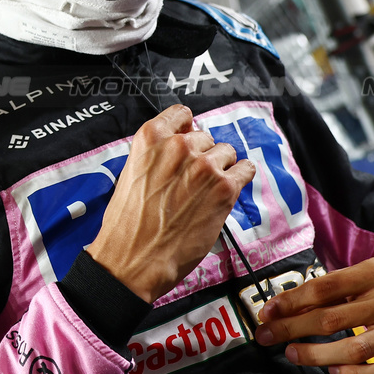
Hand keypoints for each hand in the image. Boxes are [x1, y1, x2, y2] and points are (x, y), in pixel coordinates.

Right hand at [85, 104, 255, 302]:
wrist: (134, 259)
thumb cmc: (128, 225)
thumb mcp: (132, 174)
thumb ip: (157, 155)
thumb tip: (181, 147)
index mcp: (151, 138)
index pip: (182, 115)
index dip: (187, 130)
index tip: (189, 141)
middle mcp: (179, 146)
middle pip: (206, 136)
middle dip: (201, 156)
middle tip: (191, 182)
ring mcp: (204, 166)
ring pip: (226, 152)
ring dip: (220, 168)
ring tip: (205, 192)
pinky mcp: (223, 188)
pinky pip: (245, 169)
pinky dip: (240, 177)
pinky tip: (227, 191)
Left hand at [254, 254, 373, 373]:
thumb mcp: (373, 271)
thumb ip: (338, 288)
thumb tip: (289, 306)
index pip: (326, 287)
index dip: (292, 301)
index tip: (267, 312)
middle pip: (334, 318)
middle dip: (293, 328)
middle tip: (266, 337)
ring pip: (356, 349)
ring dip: (317, 355)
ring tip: (293, 354)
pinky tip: (334, 372)